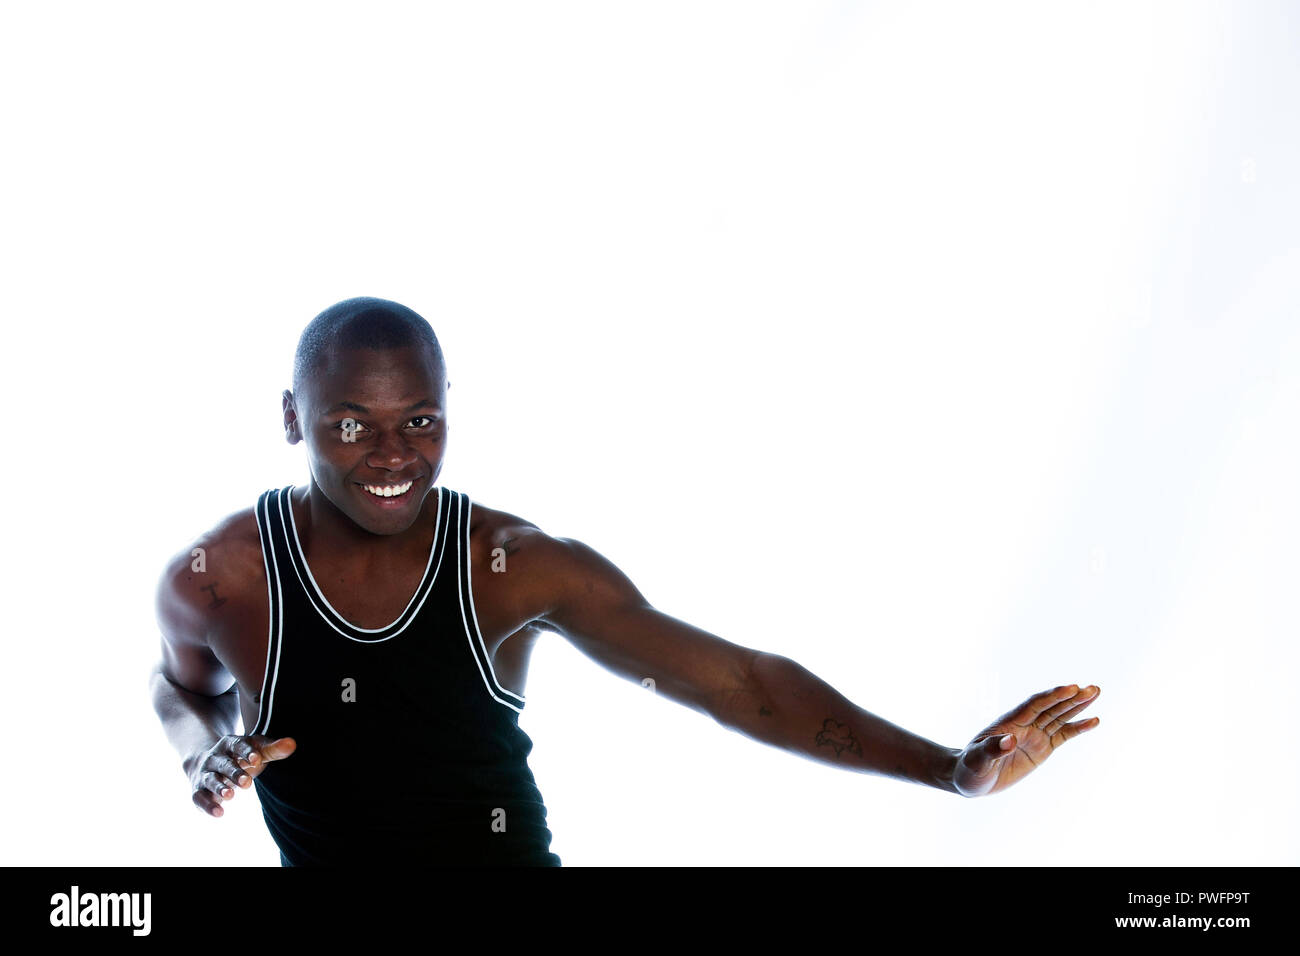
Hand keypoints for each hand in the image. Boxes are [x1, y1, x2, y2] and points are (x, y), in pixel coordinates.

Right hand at [185, 734, 295, 816]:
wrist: (207, 761)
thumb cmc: (240, 757)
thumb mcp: (256, 750)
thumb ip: (273, 749)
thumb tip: (292, 744)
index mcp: (230, 744)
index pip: (238, 745)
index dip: (247, 752)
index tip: (257, 759)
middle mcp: (215, 757)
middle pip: (224, 764)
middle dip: (234, 773)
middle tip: (247, 782)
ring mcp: (205, 774)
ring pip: (211, 780)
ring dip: (219, 788)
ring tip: (231, 796)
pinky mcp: (198, 790)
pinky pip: (199, 798)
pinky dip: (207, 805)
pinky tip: (219, 813)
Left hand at [952, 684, 1098, 796]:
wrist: (970, 778)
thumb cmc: (970, 768)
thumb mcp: (978, 760)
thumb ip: (992, 749)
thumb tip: (1009, 740)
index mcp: (1009, 722)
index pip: (1034, 705)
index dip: (1052, 696)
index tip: (1071, 687)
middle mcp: (1024, 725)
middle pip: (1051, 707)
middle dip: (1071, 697)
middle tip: (1092, 688)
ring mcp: (1034, 735)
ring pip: (1059, 717)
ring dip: (1077, 706)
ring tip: (1095, 693)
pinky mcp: (1042, 748)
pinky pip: (1063, 735)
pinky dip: (1078, 728)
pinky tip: (1094, 721)